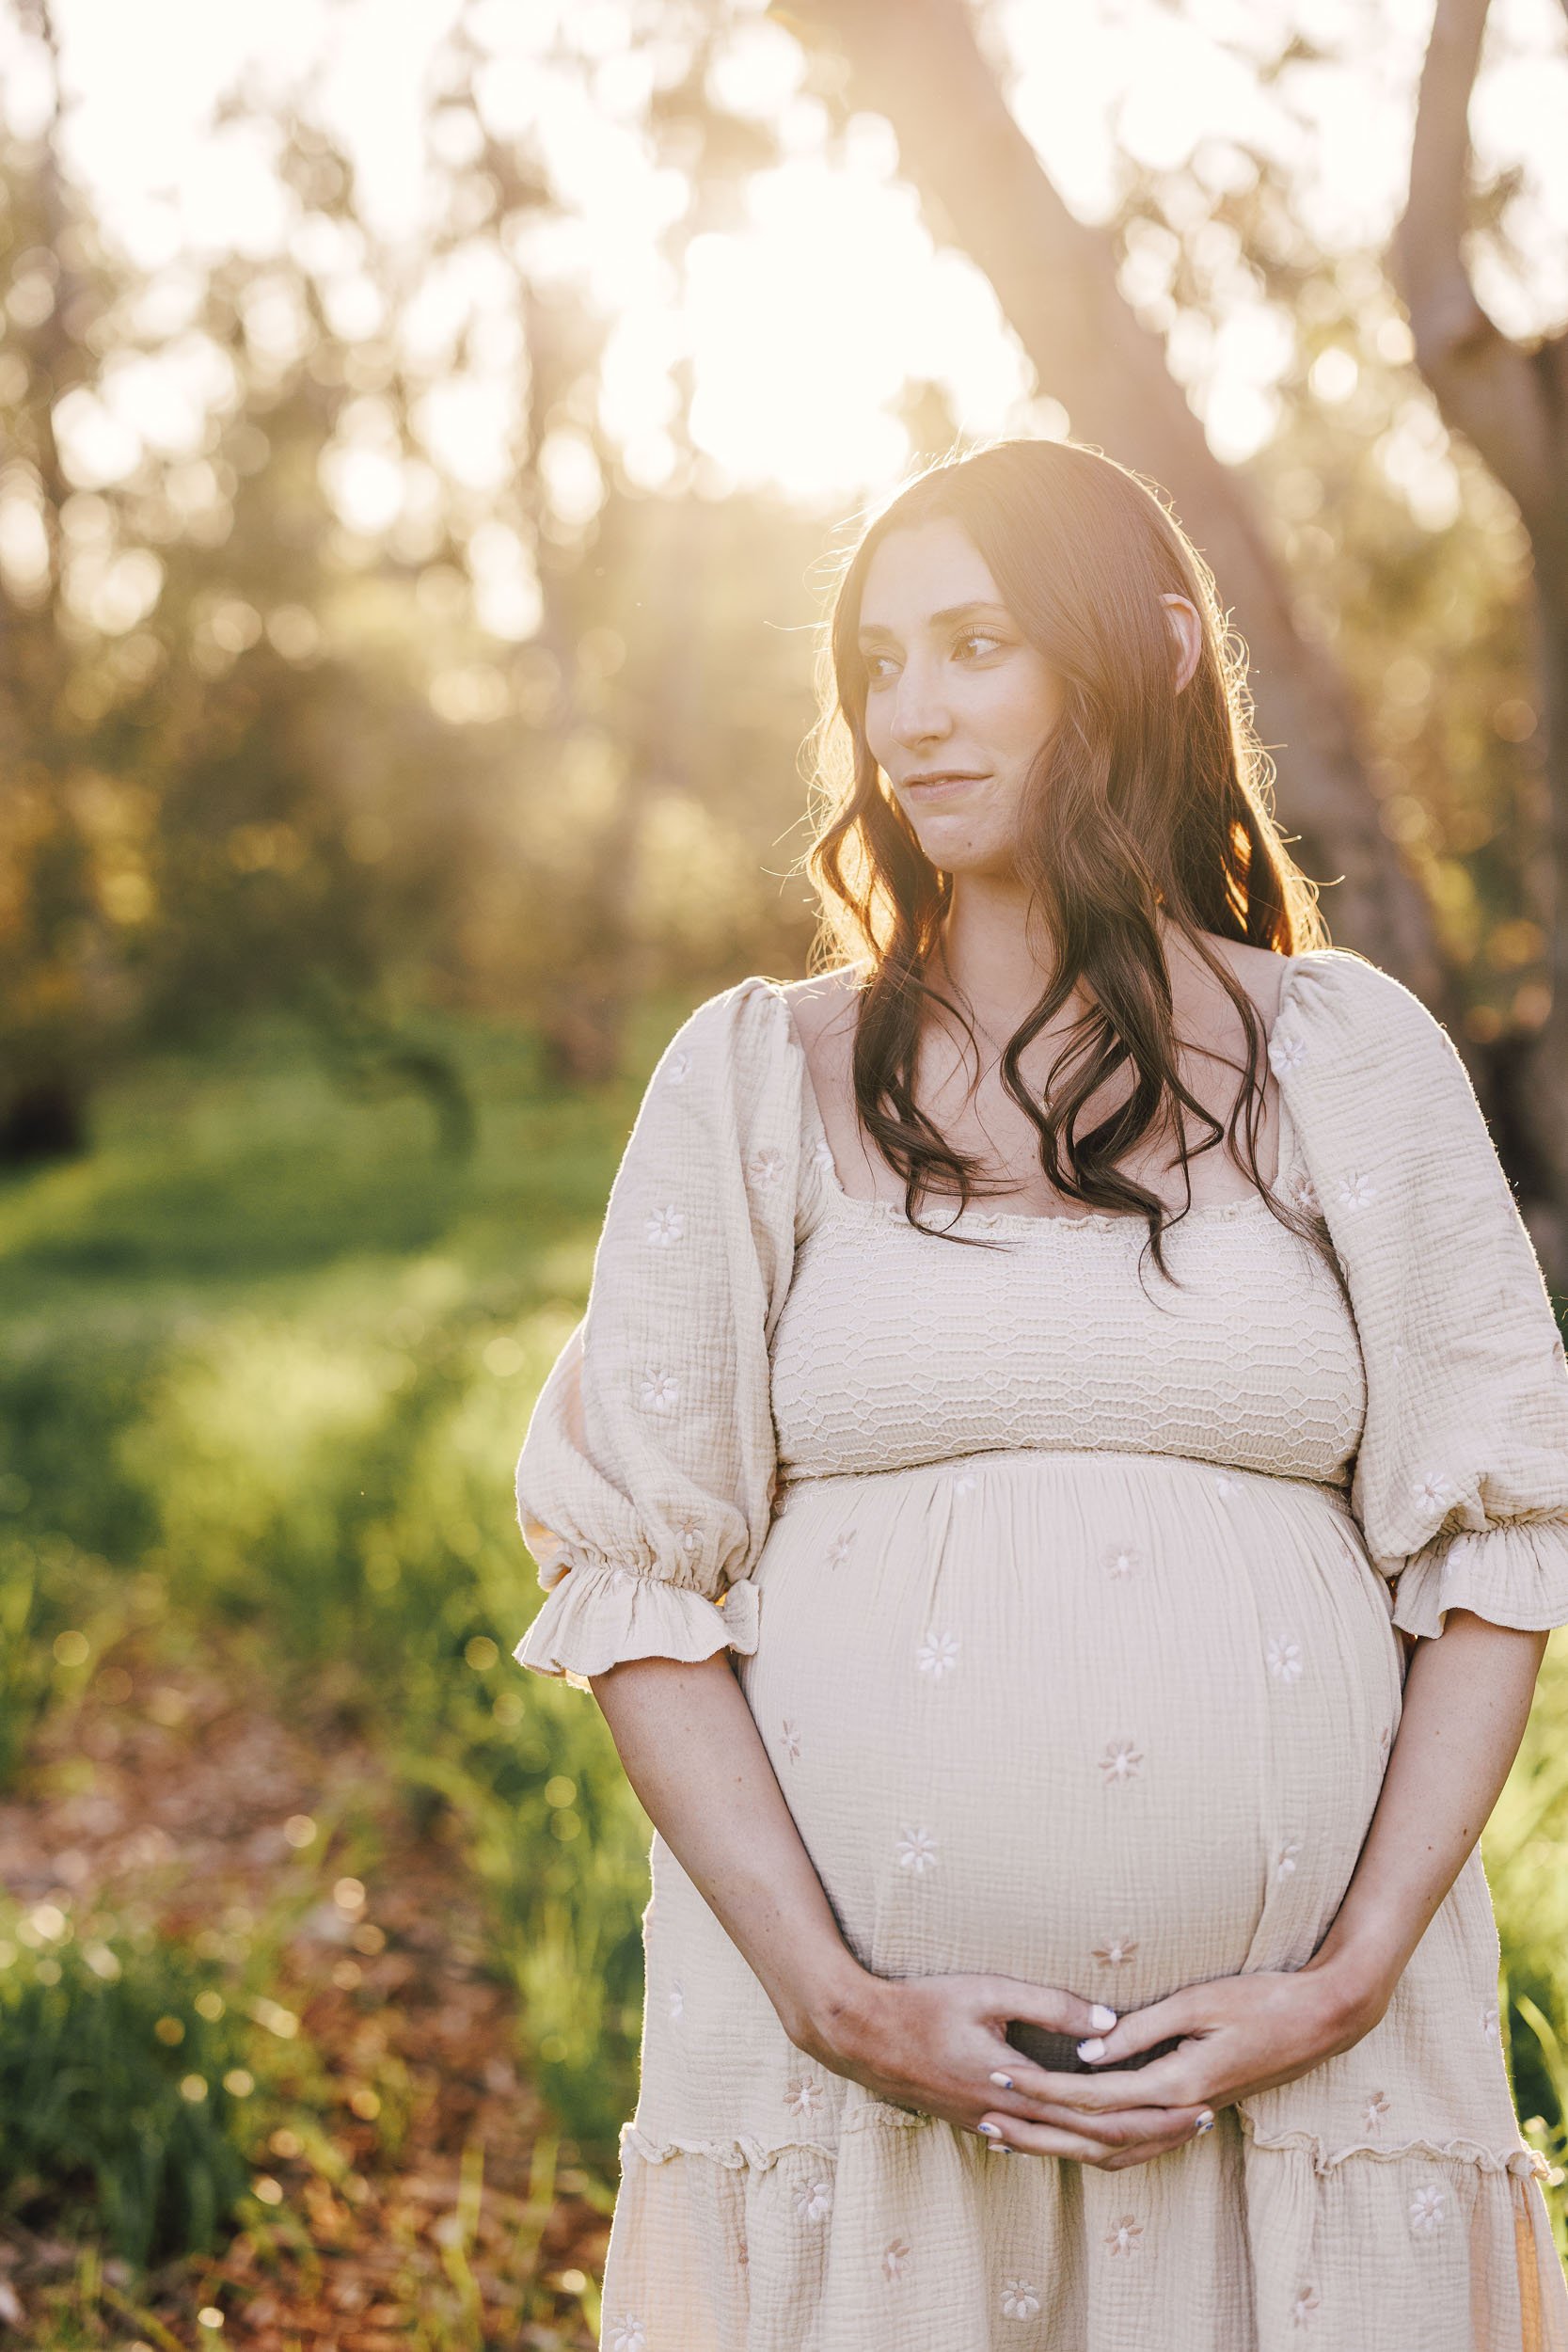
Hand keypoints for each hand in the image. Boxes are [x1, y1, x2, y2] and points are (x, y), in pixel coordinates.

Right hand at [816, 1972, 1205, 2164]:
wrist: (859, 2035)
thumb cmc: (922, 2004)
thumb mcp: (987, 1991)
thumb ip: (1050, 2005)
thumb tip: (1111, 2024)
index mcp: (1018, 2090)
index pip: (1101, 2118)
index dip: (1153, 2117)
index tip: (1197, 2105)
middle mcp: (1011, 2120)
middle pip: (1095, 2145)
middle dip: (1153, 2136)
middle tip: (1201, 2123)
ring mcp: (993, 2127)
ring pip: (1069, 2153)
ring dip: (1121, 2145)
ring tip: (1163, 2133)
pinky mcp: (980, 2123)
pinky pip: (1043, 2147)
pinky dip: (1081, 2145)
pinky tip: (1097, 2137)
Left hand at [974, 1959, 1385, 2168]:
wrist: (1323, 2020)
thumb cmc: (1262, 1999)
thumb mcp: (1199, 2001)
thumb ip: (1141, 2029)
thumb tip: (1087, 2052)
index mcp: (1179, 2084)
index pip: (1096, 2097)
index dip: (1047, 2090)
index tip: (1005, 2075)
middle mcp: (1183, 2114)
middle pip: (1097, 2139)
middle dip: (1040, 2130)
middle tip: (990, 2116)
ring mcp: (1193, 2120)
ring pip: (1119, 2153)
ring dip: (1065, 2148)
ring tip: (1017, 2137)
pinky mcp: (1198, 2115)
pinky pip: (1140, 2147)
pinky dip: (1101, 2148)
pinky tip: (1075, 2140)